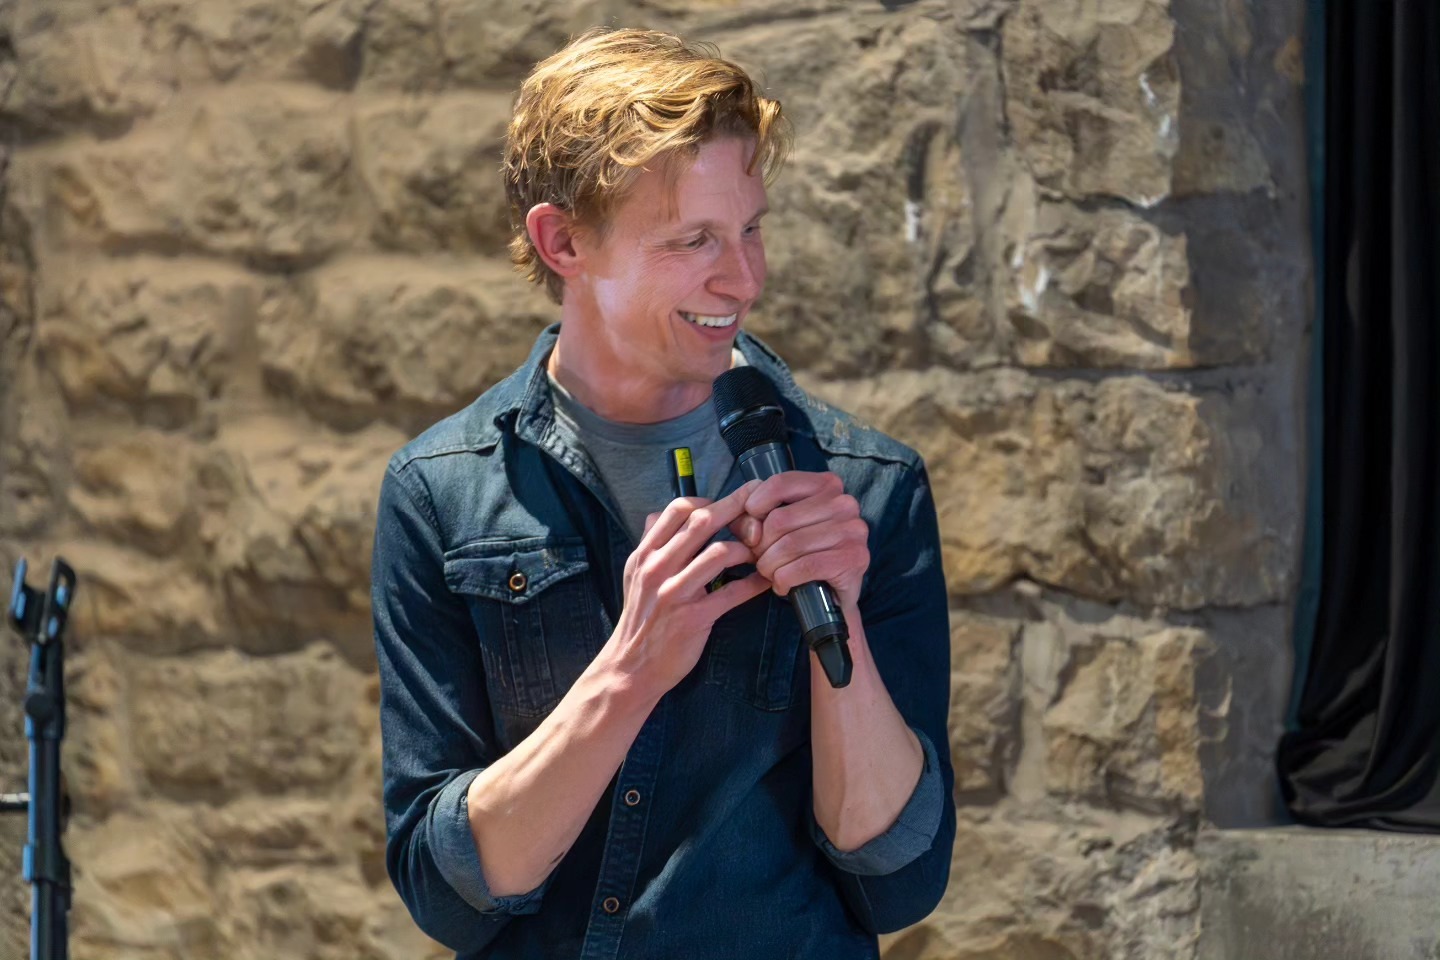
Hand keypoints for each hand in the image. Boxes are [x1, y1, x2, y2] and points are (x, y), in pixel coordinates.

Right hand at [607, 480, 769, 698]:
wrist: (631, 666)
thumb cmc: (639, 619)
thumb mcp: (634, 576)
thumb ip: (648, 545)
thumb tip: (658, 515)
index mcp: (645, 554)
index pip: (677, 510)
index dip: (708, 500)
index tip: (728, 505)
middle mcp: (658, 567)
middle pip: (702, 521)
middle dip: (736, 509)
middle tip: (760, 507)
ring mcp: (675, 592)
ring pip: (720, 552)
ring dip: (747, 548)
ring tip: (761, 551)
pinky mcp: (694, 617)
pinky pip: (733, 592)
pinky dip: (755, 583)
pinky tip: (765, 580)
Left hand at [736, 471, 869, 610]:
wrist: (833, 593)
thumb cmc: (803, 554)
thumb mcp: (776, 529)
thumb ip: (752, 520)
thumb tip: (750, 529)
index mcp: (827, 485)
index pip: (780, 483)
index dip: (755, 507)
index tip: (751, 530)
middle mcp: (844, 503)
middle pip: (780, 519)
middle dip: (761, 546)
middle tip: (762, 561)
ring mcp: (852, 530)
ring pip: (790, 545)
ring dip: (770, 566)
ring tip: (770, 574)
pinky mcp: (853, 558)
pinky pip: (804, 567)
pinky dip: (784, 580)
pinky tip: (783, 585)